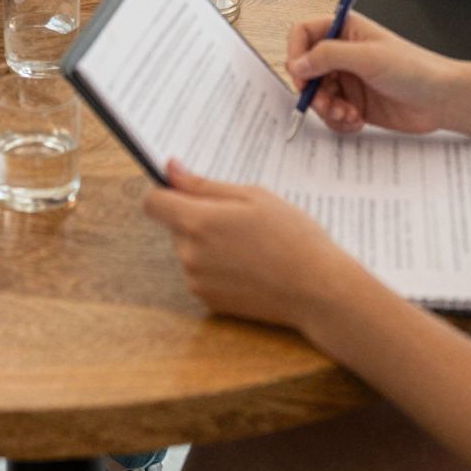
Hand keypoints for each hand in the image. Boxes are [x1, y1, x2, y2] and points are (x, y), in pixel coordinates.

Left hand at [143, 162, 364, 332]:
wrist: (318, 290)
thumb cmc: (292, 236)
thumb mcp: (253, 196)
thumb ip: (203, 185)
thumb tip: (170, 169)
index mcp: (198, 222)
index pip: (152, 202)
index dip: (164, 191)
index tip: (182, 189)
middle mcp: (189, 254)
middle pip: (174, 225)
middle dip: (196, 217)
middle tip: (238, 217)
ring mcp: (197, 281)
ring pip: (188, 249)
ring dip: (207, 242)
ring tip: (249, 243)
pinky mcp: (208, 302)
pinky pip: (200, 273)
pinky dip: (216, 266)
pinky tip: (249, 265)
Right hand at [283, 10, 456, 135]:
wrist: (442, 100)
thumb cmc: (414, 69)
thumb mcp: (369, 58)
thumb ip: (329, 56)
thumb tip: (298, 63)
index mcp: (345, 31)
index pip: (304, 33)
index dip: (296, 53)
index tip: (300, 74)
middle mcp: (343, 54)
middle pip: (306, 69)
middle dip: (312, 89)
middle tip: (326, 102)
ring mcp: (348, 80)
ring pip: (316, 94)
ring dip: (326, 108)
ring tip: (347, 114)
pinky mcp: (354, 103)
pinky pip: (331, 114)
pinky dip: (338, 120)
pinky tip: (356, 121)